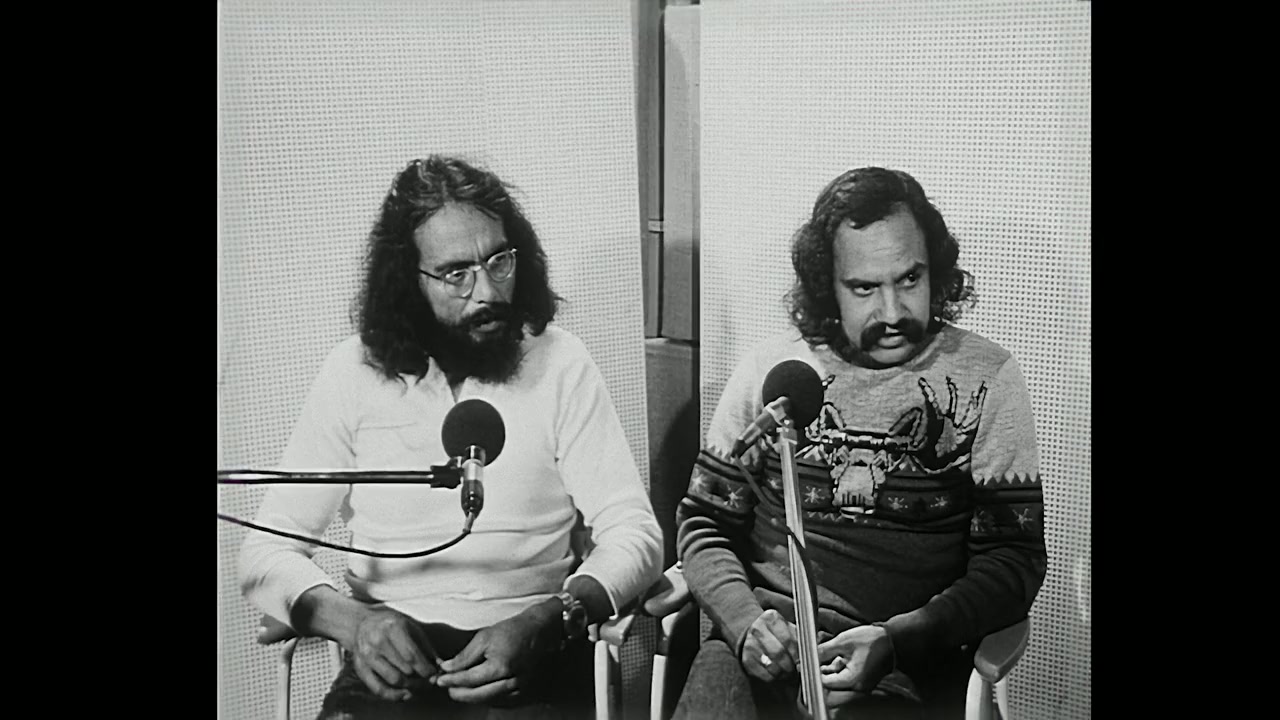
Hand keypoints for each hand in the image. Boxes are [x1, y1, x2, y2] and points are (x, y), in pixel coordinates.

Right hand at [348, 606, 439, 701]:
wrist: (360, 624)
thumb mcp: (410, 627)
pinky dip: (394, 695)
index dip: (426, 669)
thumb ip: (426, 646)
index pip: (412, 656)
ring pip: (393, 680)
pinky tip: (406, 694)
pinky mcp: (360, 669)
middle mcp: (378, 642)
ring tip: (420, 686)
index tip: (435, 675)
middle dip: (421, 679)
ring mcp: (367, 657)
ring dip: (411, 687)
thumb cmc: (389, 625)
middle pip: (404, 669)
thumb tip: (440, 665)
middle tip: (430, 682)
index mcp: (392, 628)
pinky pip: (378, 688)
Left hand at [432, 600, 560, 702]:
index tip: (440, 680)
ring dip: (472, 697)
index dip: (451, 681)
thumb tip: (447, 668)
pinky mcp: (525, 692)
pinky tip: (479, 693)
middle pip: (477, 695)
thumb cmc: (514, 630)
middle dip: (459, 693)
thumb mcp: (485, 636)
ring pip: (489, 700)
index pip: (468, 679)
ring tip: (460, 690)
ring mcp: (520, 689)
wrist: (541, 631)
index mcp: (500, 667)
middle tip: (447, 688)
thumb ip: (465, 656)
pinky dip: (488, 699)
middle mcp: (511, 681)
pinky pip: (502, 701)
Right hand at [740, 609, 799, 682]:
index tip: (803, 661)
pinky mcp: (746, 659)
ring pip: (772, 665)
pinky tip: (777, 674)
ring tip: (788, 673)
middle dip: (791, 665)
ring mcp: (750, 644)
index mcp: (771, 618)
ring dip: (783, 673)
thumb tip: (817, 653)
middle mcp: (758, 629)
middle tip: (796, 670)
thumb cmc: (778, 634)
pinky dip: (774, 678)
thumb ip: (801, 639)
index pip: (788, 639)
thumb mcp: (789, 629)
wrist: (753, 634)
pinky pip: (764, 674)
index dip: (798, 654)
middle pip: (779, 653)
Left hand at [816, 625, 893, 707]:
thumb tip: (807, 656)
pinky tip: (839, 659)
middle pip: (830, 688)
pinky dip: (838, 672)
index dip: (814, 672)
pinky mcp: (861, 683)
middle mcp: (857, 689)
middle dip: (821, 674)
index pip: (825, 683)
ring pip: (836, 685)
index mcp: (853, 680)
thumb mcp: (843, 641)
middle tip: (817, 660)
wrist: (892, 640)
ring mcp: (860, 687)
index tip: (808, 662)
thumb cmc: (872, 640)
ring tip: (832, 656)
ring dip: (829, 672)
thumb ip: (823, 651)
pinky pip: (844, 682)